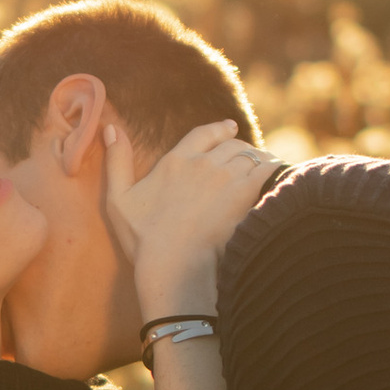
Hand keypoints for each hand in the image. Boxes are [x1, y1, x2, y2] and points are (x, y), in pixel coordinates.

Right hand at [103, 119, 277, 310]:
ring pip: (250, 155)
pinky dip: (274, 168)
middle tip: (251, 153)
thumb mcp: (119, 199)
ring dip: (259, 158)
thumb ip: (117, 161)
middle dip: (241, 146)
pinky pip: (266, 170)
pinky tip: (279, 173)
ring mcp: (225, 177)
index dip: (219, 129)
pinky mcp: (244, 193)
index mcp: (174, 161)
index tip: (230, 128)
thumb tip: (110, 127)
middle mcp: (202, 163)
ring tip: (267, 164)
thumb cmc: (143, 239)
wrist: (173, 262)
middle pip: (231, 144)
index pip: (203, 134)